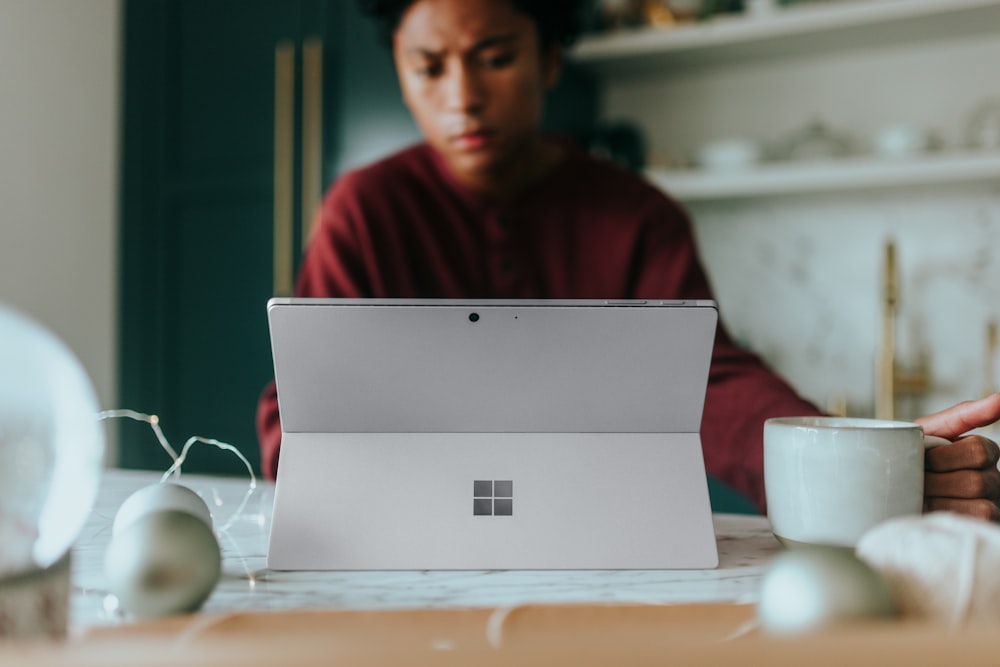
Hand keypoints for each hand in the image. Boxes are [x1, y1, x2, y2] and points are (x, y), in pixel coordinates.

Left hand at [915, 393, 999, 521]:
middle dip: (937, 481)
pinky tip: (932, 511)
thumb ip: (964, 414)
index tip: (923, 459)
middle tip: (918, 481)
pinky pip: (975, 522)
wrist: (885, 486)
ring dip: (940, 501)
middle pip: (976, 480)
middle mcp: (992, 477)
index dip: (943, 457)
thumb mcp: (929, 431)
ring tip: (923, 497)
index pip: (979, 449)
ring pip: (978, 504)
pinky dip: (947, 516)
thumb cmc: (909, 455)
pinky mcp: (980, 524)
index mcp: (982, 451)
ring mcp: (990, 502)